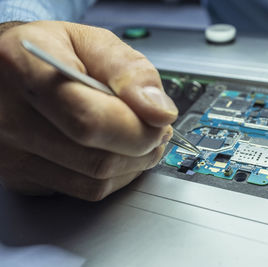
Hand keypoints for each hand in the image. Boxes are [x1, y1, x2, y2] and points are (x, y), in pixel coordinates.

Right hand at [0, 21, 177, 200]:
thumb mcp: (92, 41)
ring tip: (139, 138)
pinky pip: (82, 190)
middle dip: (144, 147)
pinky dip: (112, 176)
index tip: (160, 121)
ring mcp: (11, 154)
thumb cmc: (51, 52)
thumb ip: (130, 71)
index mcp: (24, 68)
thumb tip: (159, 112)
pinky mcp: (21, 177)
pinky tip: (114, 151)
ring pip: (95, 182)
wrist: (9, 72)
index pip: (90, 121)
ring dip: (133, 164)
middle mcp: (9, 117)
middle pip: (98, 159)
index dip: (137, 129)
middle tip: (156, 129)